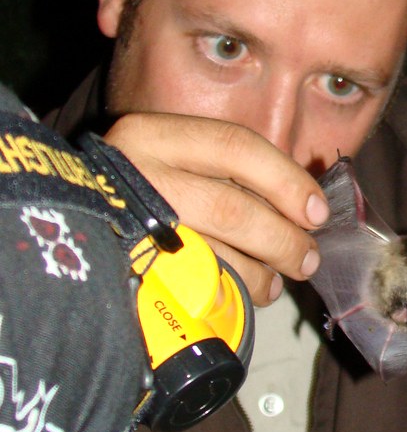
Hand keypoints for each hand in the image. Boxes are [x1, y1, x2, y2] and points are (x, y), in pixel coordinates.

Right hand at [104, 113, 328, 305]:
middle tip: (307, 259)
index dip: (287, 180)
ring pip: (213, 253)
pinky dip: (229, 293)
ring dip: (260, 274)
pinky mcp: (124, 270)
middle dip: (281, 240)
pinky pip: (190, 286)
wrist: (64, 221)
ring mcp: (127, 225)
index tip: (317, 212)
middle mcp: (137, 174)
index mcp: (154, 135)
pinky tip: (244, 296)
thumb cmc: (144, 187)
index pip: (237, 145)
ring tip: (276, 282)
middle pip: (230, 207)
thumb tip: (305, 210)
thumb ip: (233, 173)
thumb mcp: (179, 160)